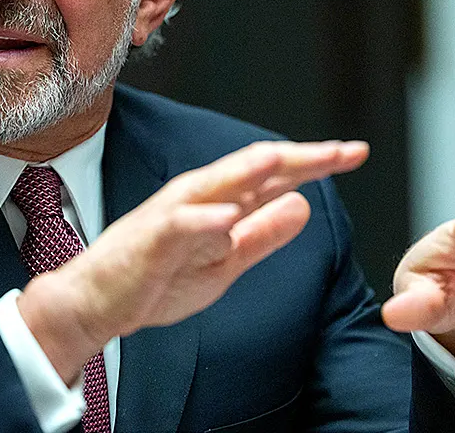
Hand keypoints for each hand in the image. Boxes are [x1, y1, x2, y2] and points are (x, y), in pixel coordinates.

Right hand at [18, 139, 368, 382]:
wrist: (100, 302)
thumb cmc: (157, 279)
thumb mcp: (226, 262)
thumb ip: (263, 235)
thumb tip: (304, 206)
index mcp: (220, 201)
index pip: (274, 176)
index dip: (315, 164)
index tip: (355, 154)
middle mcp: (201, 197)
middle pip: (254, 169)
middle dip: (299, 158)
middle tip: (343, 151)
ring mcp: (174, 215)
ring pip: (217, 184)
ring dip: (249, 171)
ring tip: (284, 160)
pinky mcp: (151, 239)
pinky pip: (179, 226)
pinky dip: (203, 219)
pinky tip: (227, 216)